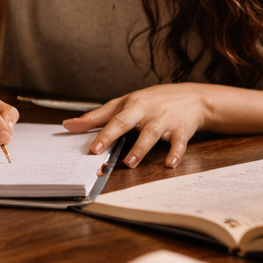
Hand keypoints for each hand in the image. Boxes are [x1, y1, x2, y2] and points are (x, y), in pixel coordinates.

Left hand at [63, 84, 208, 167]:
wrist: (193, 98)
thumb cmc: (153, 101)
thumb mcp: (126, 103)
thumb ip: (98, 116)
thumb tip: (69, 125)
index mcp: (133, 105)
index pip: (113, 118)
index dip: (101, 133)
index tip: (90, 147)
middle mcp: (147, 111)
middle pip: (127, 122)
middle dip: (113, 136)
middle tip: (100, 152)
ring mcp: (165, 121)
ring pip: (151, 134)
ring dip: (140, 148)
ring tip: (130, 162)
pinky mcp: (182, 131)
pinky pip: (179, 143)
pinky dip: (175, 153)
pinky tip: (170, 164)